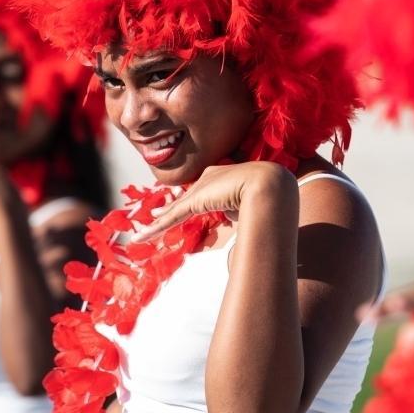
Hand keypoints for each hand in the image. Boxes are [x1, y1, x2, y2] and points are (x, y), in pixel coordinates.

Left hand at [131, 161, 294, 242]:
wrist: (271, 187)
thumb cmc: (270, 197)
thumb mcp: (252, 205)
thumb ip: (243, 213)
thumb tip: (248, 229)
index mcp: (226, 175)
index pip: (204, 191)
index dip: (191, 201)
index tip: (180, 208)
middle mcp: (211, 177)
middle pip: (186, 199)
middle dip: (170, 209)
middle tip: (154, 218)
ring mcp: (202, 188)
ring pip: (176, 210)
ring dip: (158, 224)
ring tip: (142, 235)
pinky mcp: (196, 200)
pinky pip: (173, 216)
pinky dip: (157, 227)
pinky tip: (143, 236)